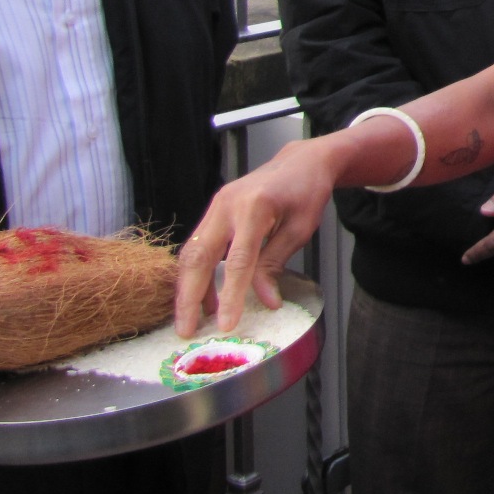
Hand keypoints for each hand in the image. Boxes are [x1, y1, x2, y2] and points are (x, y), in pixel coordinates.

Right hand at [175, 138, 339, 334]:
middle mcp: (227, 204)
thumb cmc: (307, 193)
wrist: (301, 161)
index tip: (226, 326)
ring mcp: (216, 205)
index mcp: (254, 208)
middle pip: (199, 257)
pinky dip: (197, 272)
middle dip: (189, 298)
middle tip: (186, 332)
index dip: (231, 296)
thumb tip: (265, 302)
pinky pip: (198, 245)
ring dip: (188, 288)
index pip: (239, 261)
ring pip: (192, 252)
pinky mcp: (214, 210)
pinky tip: (204, 296)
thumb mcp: (300, 229)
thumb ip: (276, 263)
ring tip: (192, 320)